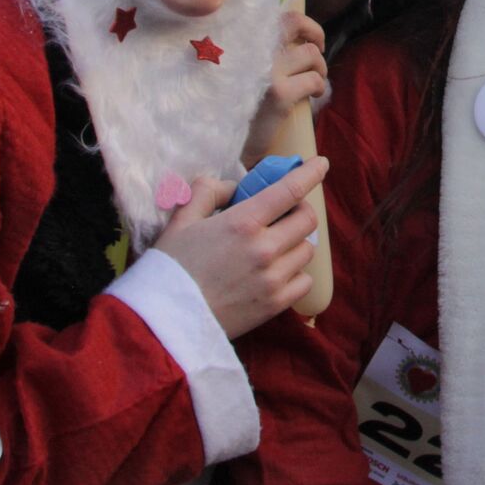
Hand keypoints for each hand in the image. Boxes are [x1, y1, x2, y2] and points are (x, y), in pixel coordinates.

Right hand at [153, 158, 325, 337]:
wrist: (165, 321)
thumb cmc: (170, 267)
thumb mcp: (182, 219)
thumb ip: (208, 192)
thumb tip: (233, 185)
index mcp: (243, 223)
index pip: (290, 189)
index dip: (310, 173)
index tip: (320, 164)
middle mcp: (265, 249)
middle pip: (307, 219)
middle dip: (299, 209)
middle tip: (284, 213)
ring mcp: (273, 279)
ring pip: (307, 250)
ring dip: (296, 242)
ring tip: (275, 245)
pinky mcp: (275, 304)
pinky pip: (304, 281)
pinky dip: (296, 273)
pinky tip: (276, 271)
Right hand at [243, 11, 327, 166]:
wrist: (224, 140)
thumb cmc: (232, 106)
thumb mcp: (238, 72)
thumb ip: (255, 54)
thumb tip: (292, 42)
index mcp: (243, 41)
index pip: (278, 16)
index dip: (302, 23)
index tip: (307, 37)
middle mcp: (252, 49)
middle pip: (295, 23)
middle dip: (315, 34)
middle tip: (319, 50)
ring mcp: (267, 70)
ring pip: (311, 54)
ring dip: (319, 68)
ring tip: (313, 81)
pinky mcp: (279, 94)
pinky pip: (313, 80)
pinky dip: (319, 87)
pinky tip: (313, 96)